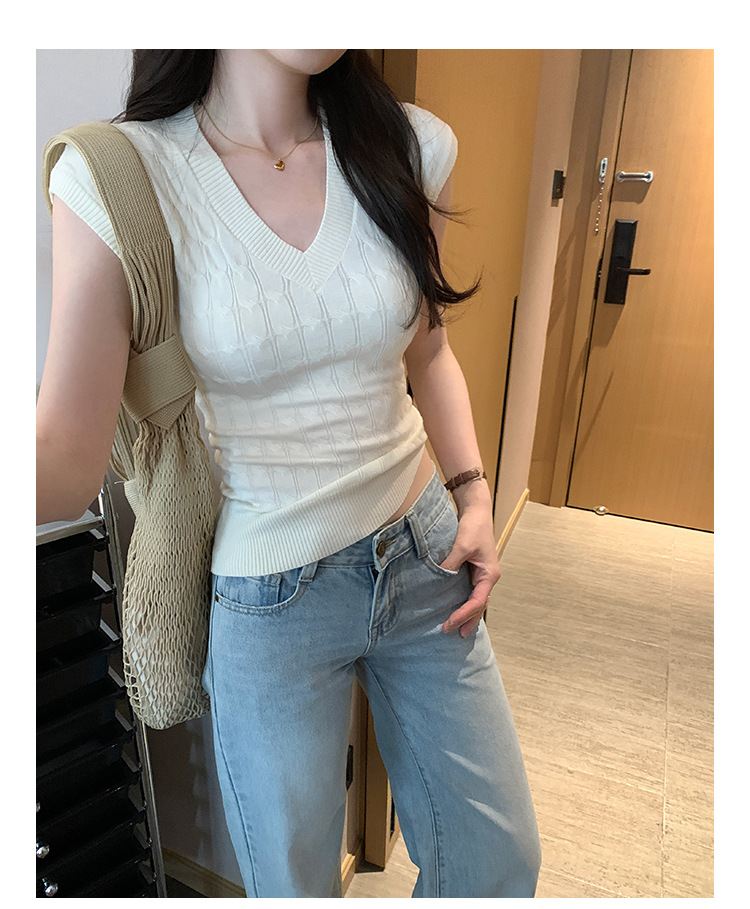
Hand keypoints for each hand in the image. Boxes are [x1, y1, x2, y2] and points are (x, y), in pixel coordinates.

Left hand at [440, 502, 501, 636]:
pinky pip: (469, 591)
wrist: (476, 511)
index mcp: (489, 575)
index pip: (477, 602)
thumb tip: (437, 580)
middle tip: (452, 633)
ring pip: (475, 599)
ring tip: (455, 628)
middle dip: (467, 620)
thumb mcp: (462, 546)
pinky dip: (462, 601)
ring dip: (466, 614)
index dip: (463, 614)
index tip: (449, 623)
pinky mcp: (473, 569)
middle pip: (479, 605)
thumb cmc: (473, 527)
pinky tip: (454, 607)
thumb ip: (451, 564)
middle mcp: (487, 577)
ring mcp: (481, 574)